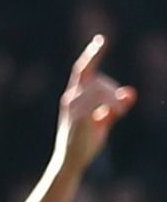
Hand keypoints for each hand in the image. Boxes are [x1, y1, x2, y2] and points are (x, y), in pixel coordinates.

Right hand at [56, 35, 135, 170]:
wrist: (71, 161)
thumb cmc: (85, 142)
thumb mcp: (104, 122)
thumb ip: (116, 107)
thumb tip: (131, 92)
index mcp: (74, 97)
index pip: (83, 70)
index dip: (92, 55)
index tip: (101, 40)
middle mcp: (70, 97)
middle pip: (97, 78)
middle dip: (112, 89)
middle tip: (121, 109)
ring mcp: (72, 105)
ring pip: (100, 87)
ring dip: (114, 98)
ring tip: (119, 113)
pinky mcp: (77, 114)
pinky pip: (98, 98)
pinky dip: (111, 104)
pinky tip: (114, 114)